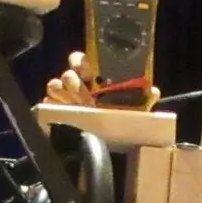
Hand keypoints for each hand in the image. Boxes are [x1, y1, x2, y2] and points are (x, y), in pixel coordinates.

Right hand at [43, 51, 160, 109]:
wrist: (108, 142)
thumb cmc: (118, 119)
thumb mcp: (134, 108)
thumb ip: (144, 98)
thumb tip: (154, 91)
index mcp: (92, 78)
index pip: (80, 60)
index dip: (81, 61)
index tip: (88, 72)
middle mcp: (76, 85)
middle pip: (67, 73)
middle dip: (74, 82)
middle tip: (85, 96)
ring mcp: (63, 98)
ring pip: (54, 85)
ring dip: (64, 95)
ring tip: (77, 107)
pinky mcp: (54, 111)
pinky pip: (47, 103)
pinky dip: (55, 108)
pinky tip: (66, 116)